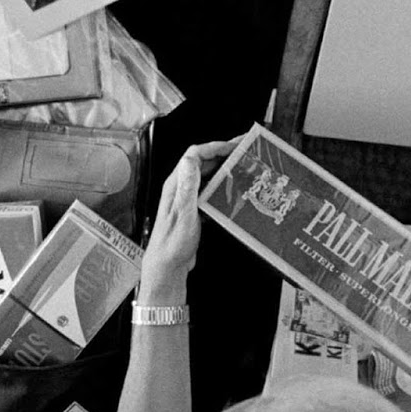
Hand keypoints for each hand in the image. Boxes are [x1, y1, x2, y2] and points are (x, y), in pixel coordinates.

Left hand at [139, 138, 239, 299]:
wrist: (167, 265)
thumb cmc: (172, 243)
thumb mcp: (183, 213)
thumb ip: (187, 186)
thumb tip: (190, 159)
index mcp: (176, 184)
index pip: (194, 154)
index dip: (214, 146)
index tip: (232, 146)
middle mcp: (180, 188)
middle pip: (202, 161)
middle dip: (223, 153)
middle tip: (243, 150)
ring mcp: (187, 198)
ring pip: (207, 175)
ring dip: (223, 168)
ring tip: (242, 164)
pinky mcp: (193, 209)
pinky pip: (209, 190)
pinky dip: (222, 185)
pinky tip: (233, 188)